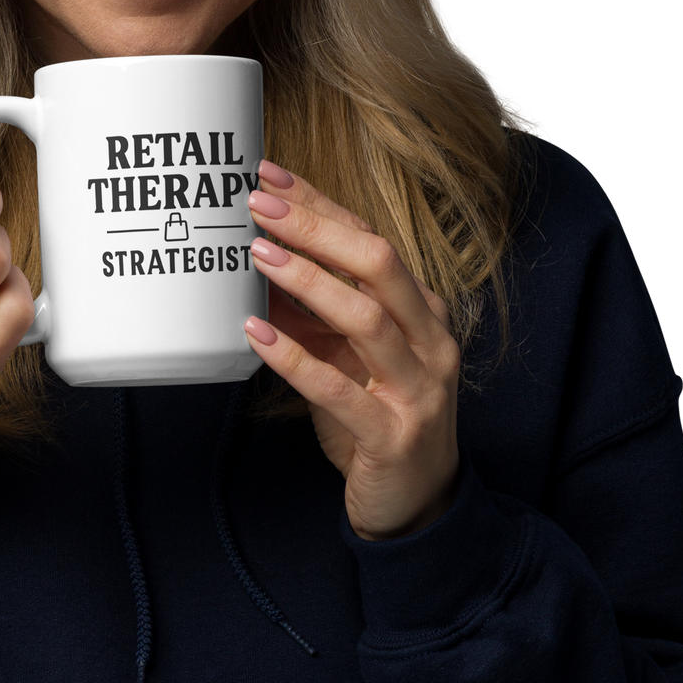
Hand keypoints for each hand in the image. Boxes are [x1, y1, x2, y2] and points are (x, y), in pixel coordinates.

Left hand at [243, 163, 459, 539]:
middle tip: (258, 205)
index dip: (319, 205)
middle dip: (316, 228)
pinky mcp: (393, 436)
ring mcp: (418, 388)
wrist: (417, 504)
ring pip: (366, 318)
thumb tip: (253, 258)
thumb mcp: (343, 353)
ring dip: (308, 280)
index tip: (269, 177)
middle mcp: (430, 340)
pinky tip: (255, 334)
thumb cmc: (377, 415)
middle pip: (378, 264)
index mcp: (422, 310)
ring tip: (258, 254)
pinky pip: (339, 391)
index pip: (370, 240)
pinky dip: (294, 359)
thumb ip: (308, 310)